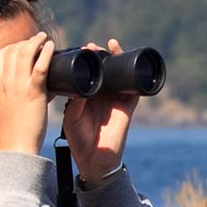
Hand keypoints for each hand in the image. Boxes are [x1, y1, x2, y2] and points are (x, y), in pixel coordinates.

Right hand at [0, 30, 52, 155]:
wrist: (16, 145)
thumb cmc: (16, 130)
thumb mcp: (12, 107)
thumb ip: (24, 95)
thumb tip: (45, 88)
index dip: (11, 46)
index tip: (22, 44)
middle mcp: (7, 83)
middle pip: (12, 51)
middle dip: (25, 41)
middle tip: (37, 38)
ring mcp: (19, 86)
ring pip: (25, 54)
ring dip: (36, 42)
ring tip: (44, 37)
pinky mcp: (33, 92)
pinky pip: (40, 67)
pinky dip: (46, 53)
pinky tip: (51, 46)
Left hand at [63, 37, 140, 183]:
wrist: (95, 160)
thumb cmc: (79, 141)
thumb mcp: (71, 119)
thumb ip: (74, 103)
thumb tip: (79, 87)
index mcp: (86, 96)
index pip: (88, 73)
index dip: (86, 60)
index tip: (81, 49)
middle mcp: (101, 96)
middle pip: (104, 69)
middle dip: (100, 55)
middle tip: (92, 46)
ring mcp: (115, 100)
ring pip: (119, 75)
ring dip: (116, 59)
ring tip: (111, 46)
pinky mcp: (127, 108)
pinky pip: (134, 90)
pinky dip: (135, 77)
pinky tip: (132, 64)